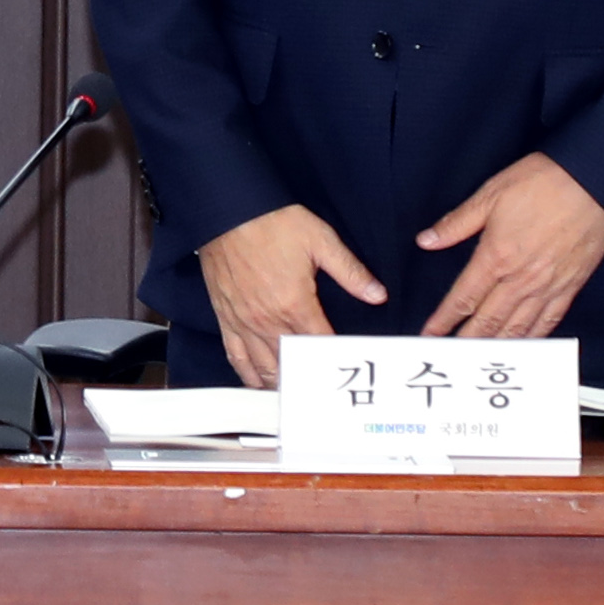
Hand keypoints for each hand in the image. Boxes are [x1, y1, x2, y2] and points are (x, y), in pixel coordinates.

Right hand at [193, 203, 385, 390]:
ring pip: (263, 367)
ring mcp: (244, 321)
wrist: (227, 210)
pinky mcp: (226, 316)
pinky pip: (235, 356)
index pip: (320, 345)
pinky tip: (258, 383)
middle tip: (323, 392)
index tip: (345, 368)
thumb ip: (350, 272)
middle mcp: (268, 319)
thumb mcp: (320, 240)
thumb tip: (378, 294)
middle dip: (308, 379)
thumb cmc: (272, 222)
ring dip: (280, 383)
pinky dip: (248, 374)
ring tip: (296, 395)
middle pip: (291, 364)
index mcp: (295, 304)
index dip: (334, 358)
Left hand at [413, 153, 603, 339]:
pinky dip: (533, 339)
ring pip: (517, 328)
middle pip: (487, 321)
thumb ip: (457, 223)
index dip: (444, 319)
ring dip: (496, 347)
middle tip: (449, 358)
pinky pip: (549, 322)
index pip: (463, 298)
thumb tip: (427, 240)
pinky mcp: (570, 287)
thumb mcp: (490, 194)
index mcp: (495, 256)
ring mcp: (547, 286)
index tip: (430, 334)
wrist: (594, 181)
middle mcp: (520, 278)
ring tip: (479, 361)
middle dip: (465, 342)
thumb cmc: (543, 183)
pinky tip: (523, 346)